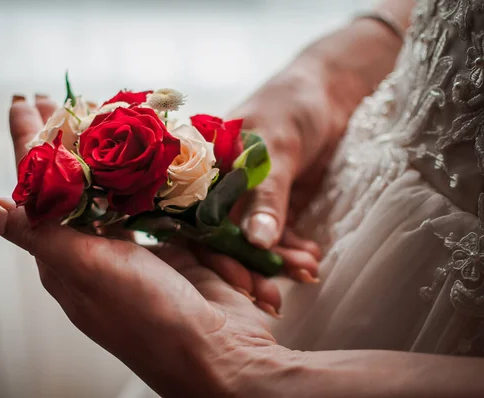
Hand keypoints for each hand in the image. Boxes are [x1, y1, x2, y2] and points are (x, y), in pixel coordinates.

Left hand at [0, 95, 287, 395]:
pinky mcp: (173, 245)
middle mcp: (97, 252)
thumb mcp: (85, 272)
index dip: (27, 144)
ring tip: (97, 113)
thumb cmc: (147, 316)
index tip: (22, 102)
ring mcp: (137, 249)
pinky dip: (145, 173)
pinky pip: (154, 200)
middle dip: (63, 139)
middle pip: (76, 183)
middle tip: (55, 97)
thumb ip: (37, 234)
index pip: (37, 189)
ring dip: (105, 151)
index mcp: (66, 259)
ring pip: (115, 187)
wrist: (221, 353)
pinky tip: (143, 149)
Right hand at [229, 18, 404, 277]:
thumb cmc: (291, 105)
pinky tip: (311, 259)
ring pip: (254, 241)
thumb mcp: (276, 147)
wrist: (328, 91)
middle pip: (226, 238)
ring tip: (306, 272)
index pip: (201, 222)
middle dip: (249, 268)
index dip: (218, 256)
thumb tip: (256, 242)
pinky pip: (279, 234)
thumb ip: (266, 195)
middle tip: (272, 299)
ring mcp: (248, 197)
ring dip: (278, 261)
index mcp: (204, 170)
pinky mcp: (275, 203)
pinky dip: (293, 249)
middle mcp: (220, 187)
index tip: (241, 285)